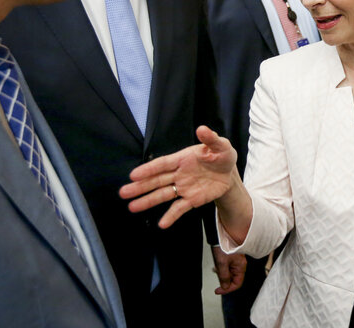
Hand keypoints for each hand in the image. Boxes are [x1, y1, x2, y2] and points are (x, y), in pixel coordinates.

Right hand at [119, 125, 236, 228]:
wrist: (230, 173)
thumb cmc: (222, 155)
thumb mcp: (220, 145)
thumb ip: (211, 139)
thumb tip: (202, 129)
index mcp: (182, 159)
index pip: (162, 164)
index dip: (148, 169)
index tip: (133, 175)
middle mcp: (179, 173)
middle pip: (157, 180)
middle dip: (141, 187)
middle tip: (123, 192)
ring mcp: (184, 187)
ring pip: (163, 194)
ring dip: (148, 201)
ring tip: (132, 207)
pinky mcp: (191, 199)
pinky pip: (179, 208)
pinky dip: (171, 216)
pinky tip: (162, 224)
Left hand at [211, 246, 245, 294]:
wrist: (220, 235)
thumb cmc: (223, 246)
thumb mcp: (222, 264)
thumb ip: (224, 277)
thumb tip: (225, 287)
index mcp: (241, 266)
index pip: (237, 284)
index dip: (227, 289)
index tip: (219, 290)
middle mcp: (240, 264)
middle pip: (233, 279)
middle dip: (224, 280)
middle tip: (216, 276)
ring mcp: (236, 261)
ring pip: (230, 274)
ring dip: (222, 274)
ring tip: (216, 268)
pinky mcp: (232, 258)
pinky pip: (228, 268)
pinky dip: (222, 268)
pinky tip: (217, 265)